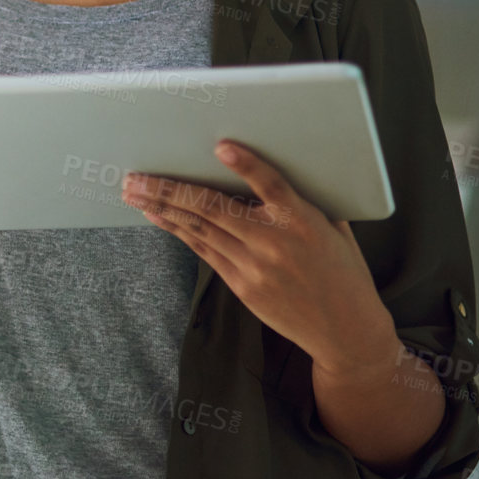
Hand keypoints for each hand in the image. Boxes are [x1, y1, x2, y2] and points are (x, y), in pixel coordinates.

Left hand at [120, 139, 397, 377]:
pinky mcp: (242, 286)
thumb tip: (277, 163)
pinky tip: (156, 216)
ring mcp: (254, 267)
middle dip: (169, 189)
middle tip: (135, 175)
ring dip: (162, 207)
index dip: (247, 166)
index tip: (221, 146)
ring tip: (133, 191)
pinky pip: (203, 250)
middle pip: (213, 208)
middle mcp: (274, 243)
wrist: (346, 331)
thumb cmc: (342, 271)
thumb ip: (304, 200)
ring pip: (199, 229)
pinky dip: (177, 230)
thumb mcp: (335, 229)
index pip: (271, 186)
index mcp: (303, 222)